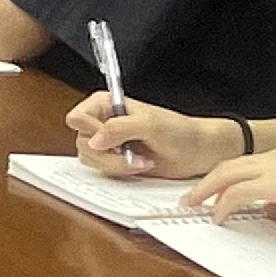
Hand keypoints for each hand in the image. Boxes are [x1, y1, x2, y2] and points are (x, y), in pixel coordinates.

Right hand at [67, 92, 241, 176]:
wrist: (197, 152)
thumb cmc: (180, 131)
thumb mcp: (150, 125)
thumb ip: (119, 128)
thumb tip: (94, 141)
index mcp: (106, 104)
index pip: (78, 117)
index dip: (90, 130)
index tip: (108, 138)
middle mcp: (103, 123)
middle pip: (81, 142)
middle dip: (107, 153)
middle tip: (128, 152)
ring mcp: (108, 144)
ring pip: (89, 159)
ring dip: (115, 164)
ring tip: (140, 160)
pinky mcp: (115, 162)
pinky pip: (102, 171)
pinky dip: (120, 172)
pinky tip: (140, 166)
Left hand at [185, 147, 275, 236]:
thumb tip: (268, 211)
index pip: (242, 165)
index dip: (220, 179)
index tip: (206, 193)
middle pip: (227, 166)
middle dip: (205, 183)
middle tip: (189, 199)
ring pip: (228, 174)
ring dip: (207, 191)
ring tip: (194, 206)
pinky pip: (240, 192)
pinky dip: (224, 203)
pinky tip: (218, 216)